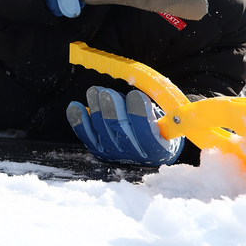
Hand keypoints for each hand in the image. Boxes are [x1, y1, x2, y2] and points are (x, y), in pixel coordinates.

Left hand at [67, 87, 183, 166]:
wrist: (151, 151)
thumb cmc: (162, 130)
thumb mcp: (170, 123)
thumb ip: (161, 111)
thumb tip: (141, 95)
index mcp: (157, 148)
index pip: (146, 132)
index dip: (139, 113)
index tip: (134, 95)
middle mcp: (134, 153)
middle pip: (119, 129)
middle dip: (111, 108)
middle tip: (107, 92)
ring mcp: (114, 152)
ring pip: (102, 128)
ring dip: (96, 108)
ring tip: (94, 92)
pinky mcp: (99, 150)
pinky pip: (86, 135)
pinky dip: (79, 120)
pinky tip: (75, 106)